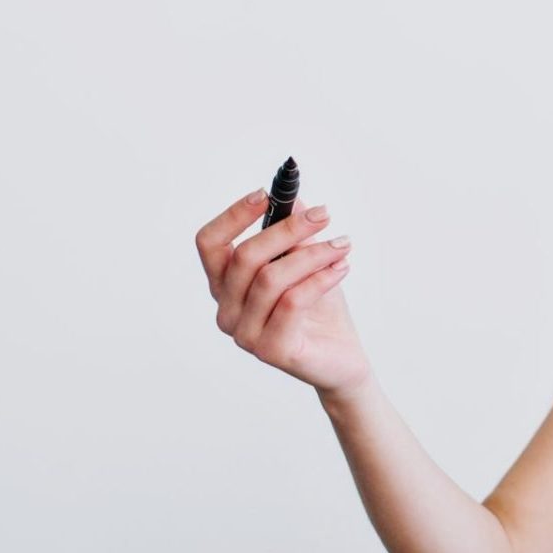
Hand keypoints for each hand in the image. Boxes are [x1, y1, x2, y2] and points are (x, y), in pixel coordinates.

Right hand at [195, 190, 371, 396]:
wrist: (342, 358)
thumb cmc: (319, 309)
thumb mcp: (306, 263)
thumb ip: (292, 234)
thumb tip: (292, 199)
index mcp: (226, 286)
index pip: (210, 244)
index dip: (234, 215)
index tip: (267, 194)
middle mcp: (227, 310)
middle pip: (245, 256)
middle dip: (288, 229)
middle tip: (324, 215)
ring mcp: (245, 334)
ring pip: (271, 278)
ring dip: (313, 254)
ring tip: (343, 245)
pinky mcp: (270, 350)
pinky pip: (292, 302)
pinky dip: (320, 279)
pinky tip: (342, 268)